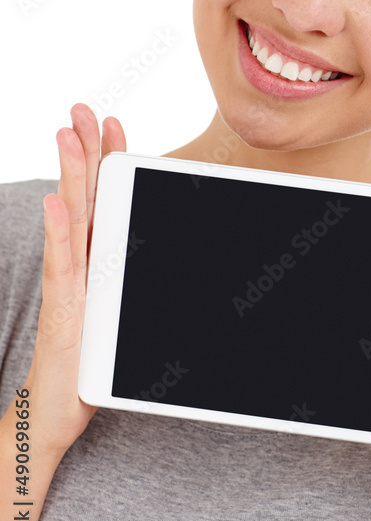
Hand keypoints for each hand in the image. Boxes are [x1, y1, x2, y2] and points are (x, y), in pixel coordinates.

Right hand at [25, 103, 126, 463]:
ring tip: (65, 135)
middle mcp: (78, 264)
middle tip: (81, 109)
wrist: (57, 411)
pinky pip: (62, 266)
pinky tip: (56, 204)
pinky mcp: (64, 311)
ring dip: (69, 176)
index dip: (105, 160)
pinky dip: (59, 234)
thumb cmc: (92, 361)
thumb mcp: (122, 313)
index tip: (113, 123)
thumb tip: (163, 252)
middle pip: (83, 196)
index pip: (101, 199)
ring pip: (70, 220)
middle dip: (83, 151)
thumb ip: (134, 282)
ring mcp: (68, 284)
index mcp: (95, 259)